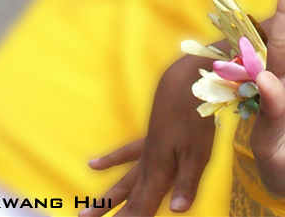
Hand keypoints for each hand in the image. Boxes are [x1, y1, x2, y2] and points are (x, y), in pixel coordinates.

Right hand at [83, 56, 215, 215]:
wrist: (184, 80)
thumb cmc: (194, 117)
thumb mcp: (198, 154)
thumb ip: (186, 184)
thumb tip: (176, 211)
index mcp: (160, 171)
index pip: (142, 206)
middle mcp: (149, 163)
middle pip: (129, 197)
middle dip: (111, 212)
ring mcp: (148, 148)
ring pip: (124, 180)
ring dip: (108, 196)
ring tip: (86, 212)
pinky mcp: (151, 134)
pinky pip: (127, 153)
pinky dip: (112, 160)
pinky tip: (95, 165)